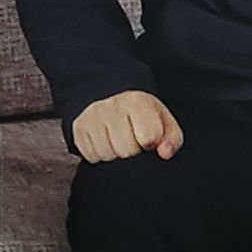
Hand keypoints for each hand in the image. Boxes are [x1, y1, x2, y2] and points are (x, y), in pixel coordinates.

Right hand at [68, 91, 183, 166]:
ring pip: (108, 155)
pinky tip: (105, 141)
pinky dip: (100, 154)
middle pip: (127, 151)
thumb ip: (172, 139)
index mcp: (137, 102)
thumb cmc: (141, 114)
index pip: (148, 138)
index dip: (150, 143)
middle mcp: (112, 107)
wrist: (108, 95)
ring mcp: (92, 117)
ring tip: (118, 139)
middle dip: (132, 150)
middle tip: (131, 138)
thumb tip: (164, 153)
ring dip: (115, 153)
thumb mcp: (163, 120)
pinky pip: (92, 156)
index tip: (148, 137)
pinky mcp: (78, 129)